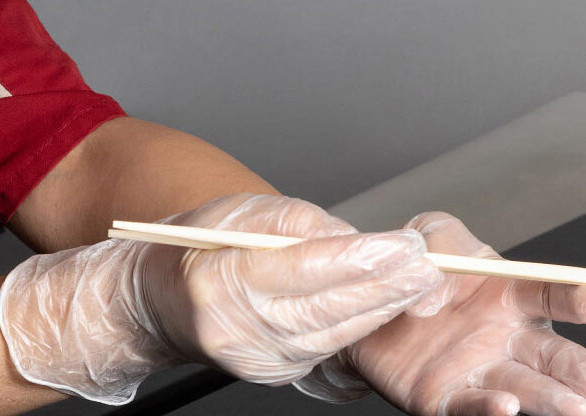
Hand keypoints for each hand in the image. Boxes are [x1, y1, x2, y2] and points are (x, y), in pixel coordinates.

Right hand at [0, 193, 442, 402]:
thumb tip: (355, 235)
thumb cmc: (197, 247)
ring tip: (422, 283)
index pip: (304, 269)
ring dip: (384, 309)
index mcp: (221, 280)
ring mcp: (256, 358)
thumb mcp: (240, 213)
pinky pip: (327, 351)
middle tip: (430, 265)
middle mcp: (236, 328)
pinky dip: (362, 328)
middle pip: (327, 308)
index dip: (360, 258)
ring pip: (335, 334)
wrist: (155, 304)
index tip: (403, 244)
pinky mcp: (273, 373)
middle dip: (387, 287)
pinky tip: (391, 308)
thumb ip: (297, 223)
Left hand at [304, 212, 585, 415]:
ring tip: (577, 408)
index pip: (550, 294)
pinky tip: (507, 408)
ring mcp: (478, 370)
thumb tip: (435, 288)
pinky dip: (489, 409)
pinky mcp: (444, 397)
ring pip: (523, 387)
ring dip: (551, 398)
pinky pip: (470, 405)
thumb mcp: (432, 235)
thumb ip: (445, 246)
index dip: (576, 299)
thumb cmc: (416, 268)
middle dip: (578, 368)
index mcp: (510, 293)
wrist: (369, 302)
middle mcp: (503, 336)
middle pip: (549, 353)